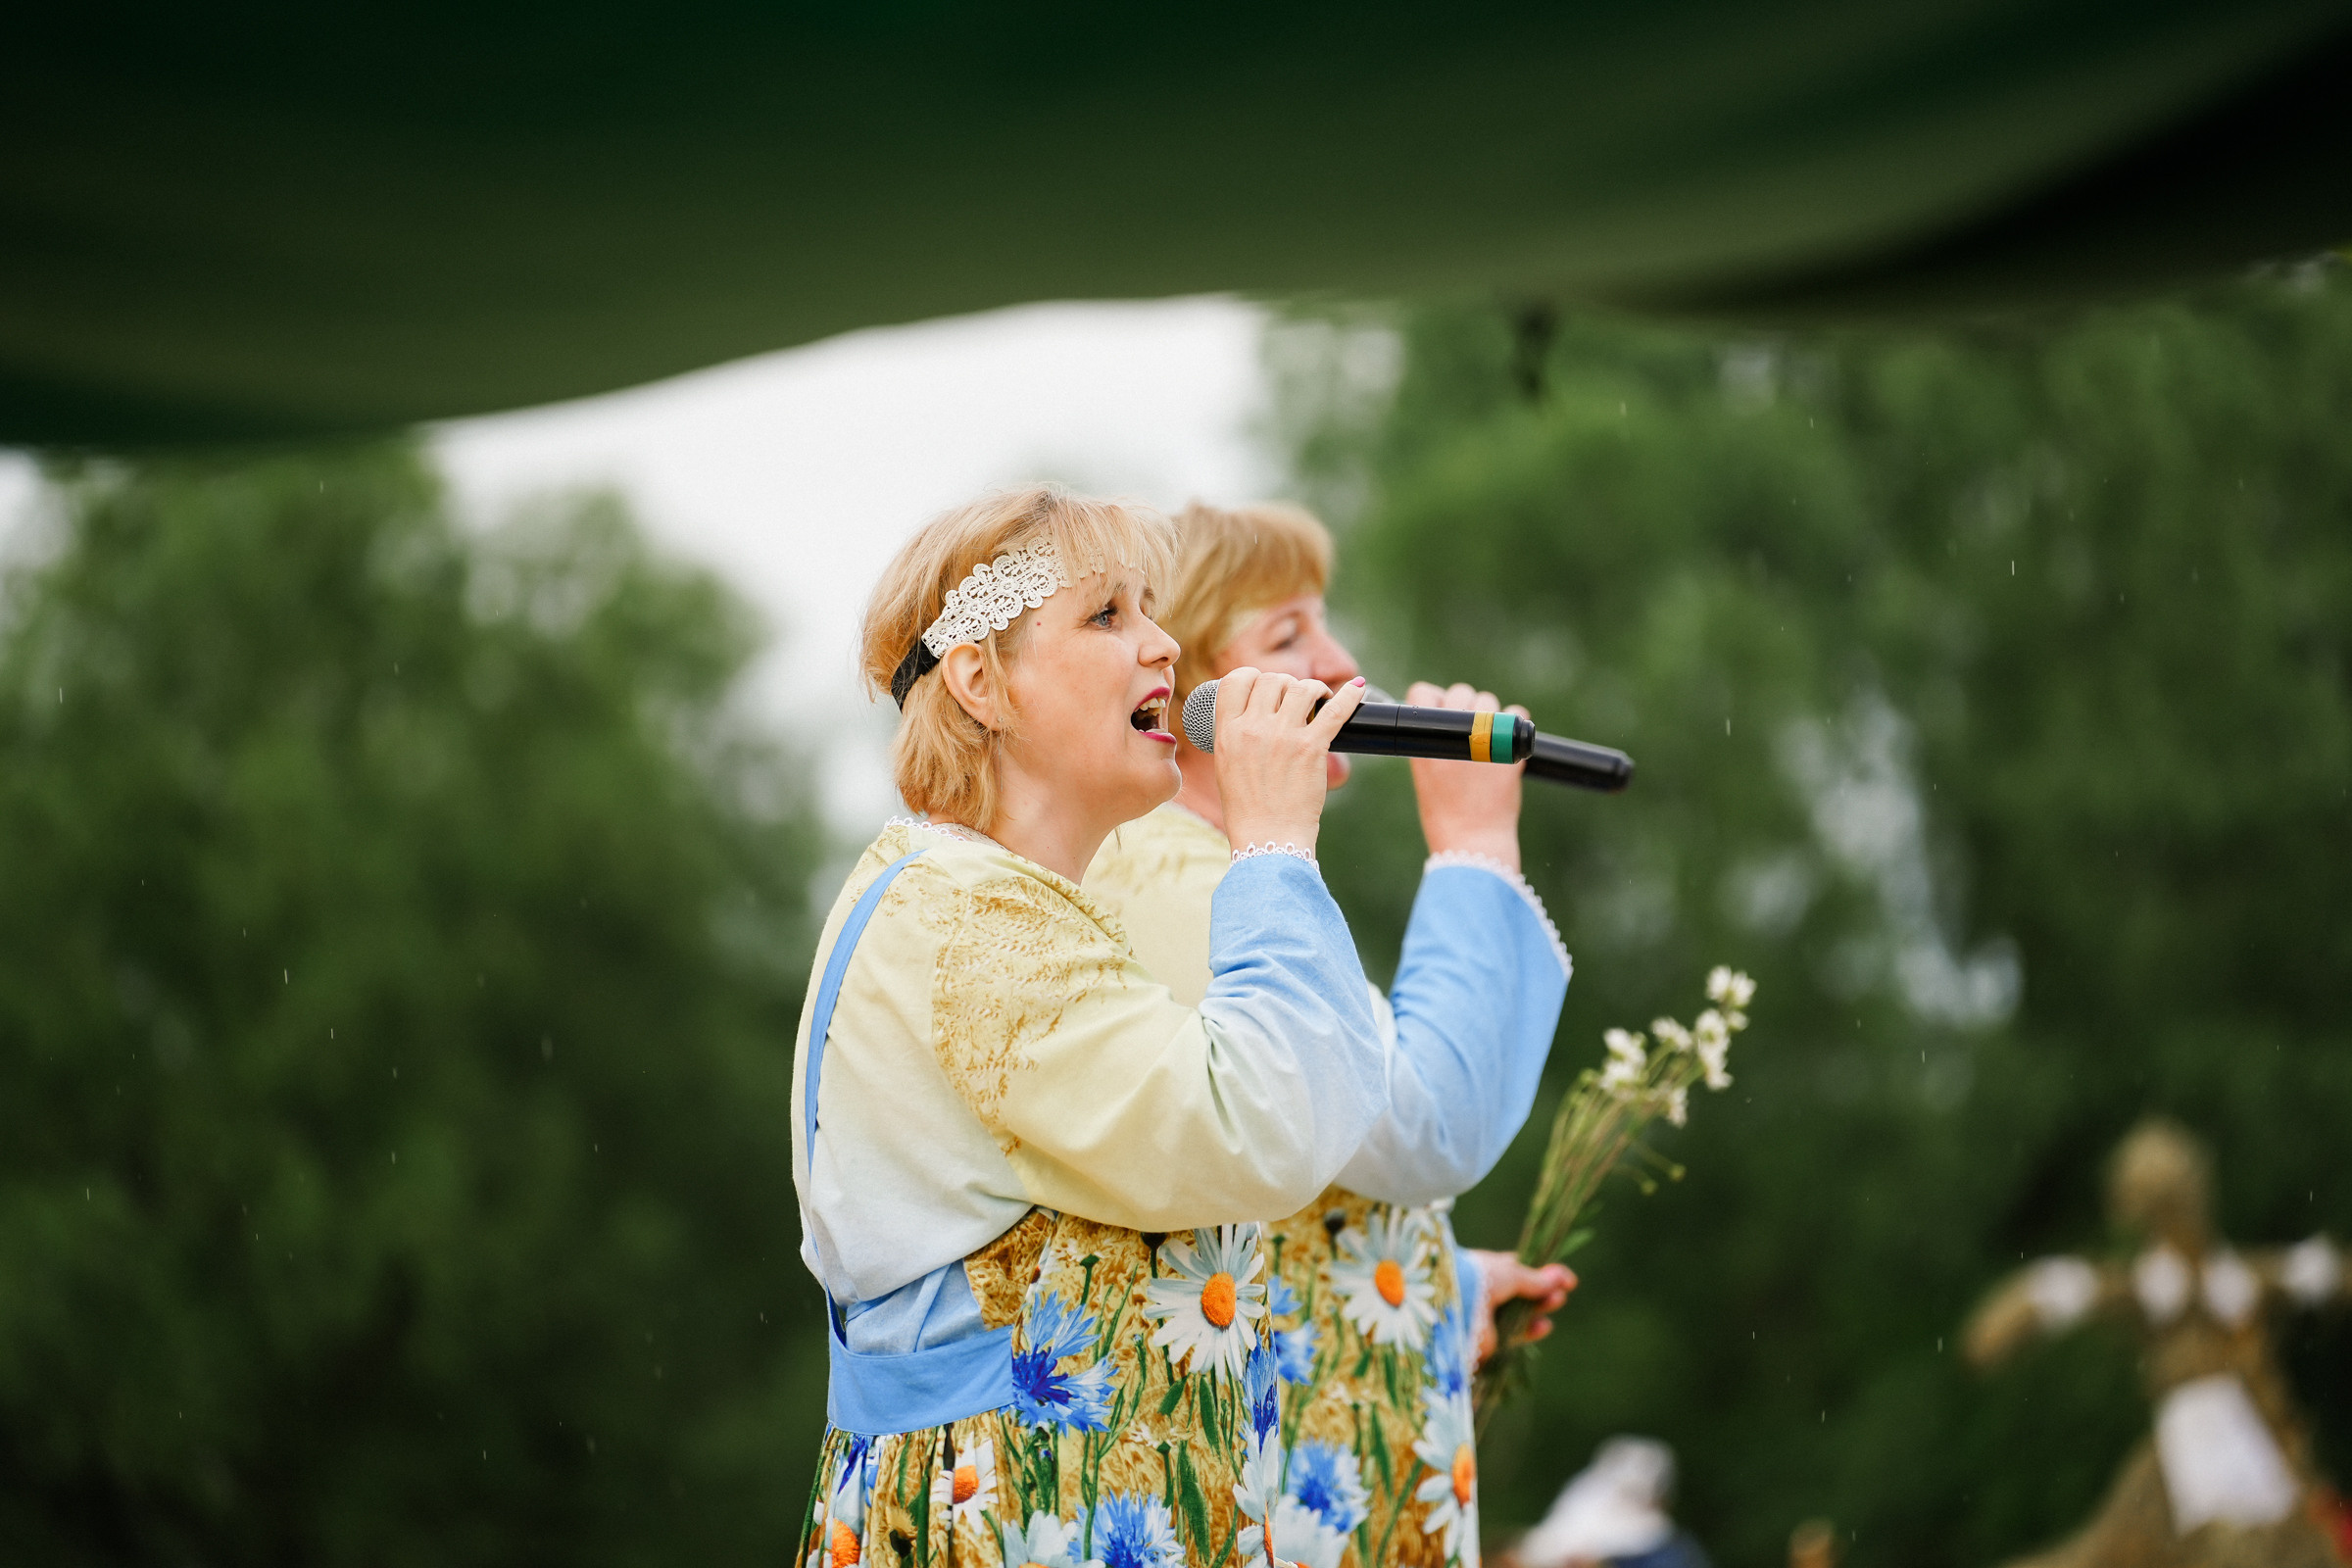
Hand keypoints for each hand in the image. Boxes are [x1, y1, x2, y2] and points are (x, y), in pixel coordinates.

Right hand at [1214, 669, 1366, 856]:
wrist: (1268, 840)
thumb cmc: (1248, 810)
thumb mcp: (1226, 766)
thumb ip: (1237, 735)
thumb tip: (1255, 712)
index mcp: (1226, 732)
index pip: (1237, 680)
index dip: (1254, 677)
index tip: (1265, 686)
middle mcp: (1252, 729)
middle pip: (1272, 679)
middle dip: (1286, 684)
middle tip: (1296, 701)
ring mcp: (1283, 736)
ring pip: (1302, 687)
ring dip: (1314, 690)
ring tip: (1320, 701)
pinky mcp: (1312, 748)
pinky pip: (1336, 710)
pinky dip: (1350, 695)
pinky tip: (1357, 688)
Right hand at [1407, 682, 1527, 871]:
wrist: (1473, 843)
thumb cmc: (1448, 818)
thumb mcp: (1426, 779)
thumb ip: (1436, 747)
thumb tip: (1453, 720)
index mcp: (1424, 743)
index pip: (1421, 693)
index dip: (1434, 700)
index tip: (1443, 713)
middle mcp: (1451, 735)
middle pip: (1460, 691)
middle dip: (1466, 705)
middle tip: (1471, 730)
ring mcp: (1481, 739)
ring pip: (1488, 700)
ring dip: (1491, 714)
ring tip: (1490, 740)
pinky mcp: (1508, 748)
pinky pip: (1516, 714)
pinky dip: (1514, 724)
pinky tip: (1508, 742)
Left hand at [1469, 1250, 1574, 1365]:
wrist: (1449, 1304)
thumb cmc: (1476, 1279)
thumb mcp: (1508, 1273)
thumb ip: (1533, 1279)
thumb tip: (1559, 1277)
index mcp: (1482, 1270)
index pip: (1513, 1270)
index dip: (1538, 1273)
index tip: (1561, 1276)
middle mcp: (1482, 1292)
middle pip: (1519, 1294)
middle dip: (1542, 1292)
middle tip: (1563, 1291)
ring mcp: (1484, 1317)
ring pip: (1518, 1315)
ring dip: (1539, 1309)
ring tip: (1559, 1300)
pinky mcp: (1485, 1341)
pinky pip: (1512, 1335)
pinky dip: (1529, 1331)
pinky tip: (1544, 1325)